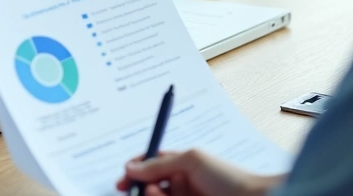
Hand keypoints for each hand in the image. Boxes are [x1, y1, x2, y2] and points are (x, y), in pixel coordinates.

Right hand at [116, 150, 283, 195]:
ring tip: (158, 193)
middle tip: (131, 189)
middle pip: (148, 185)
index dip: (135, 170)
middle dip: (139, 187)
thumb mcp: (192, 160)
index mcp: (182, 165)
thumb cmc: (228, 178)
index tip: (124, 177)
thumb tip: (131, 167)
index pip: (151, 164)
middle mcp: (181, 184)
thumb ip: (159, 163)